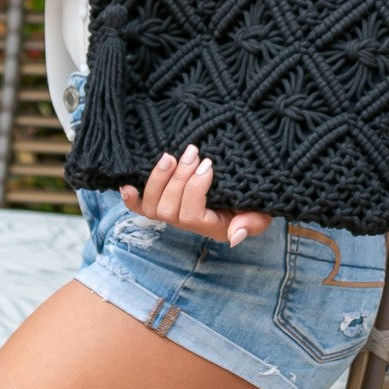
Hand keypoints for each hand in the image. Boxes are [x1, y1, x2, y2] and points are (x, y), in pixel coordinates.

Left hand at [119, 144, 271, 246]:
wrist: (245, 190)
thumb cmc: (254, 201)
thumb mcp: (262, 212)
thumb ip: (252, 224)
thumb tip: (234, 236)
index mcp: (211, 226)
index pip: (191, 215)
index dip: (195, 189)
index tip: (208, 164)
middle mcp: (187, 223)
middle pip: (168, 209)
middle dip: (178, 178)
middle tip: (193, 152)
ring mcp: (172, 213)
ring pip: (152, 206)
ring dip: (158, 179)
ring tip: (170, 156)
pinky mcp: (161, 202)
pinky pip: (140, 207)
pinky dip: (132, 198)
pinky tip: (127, 184)